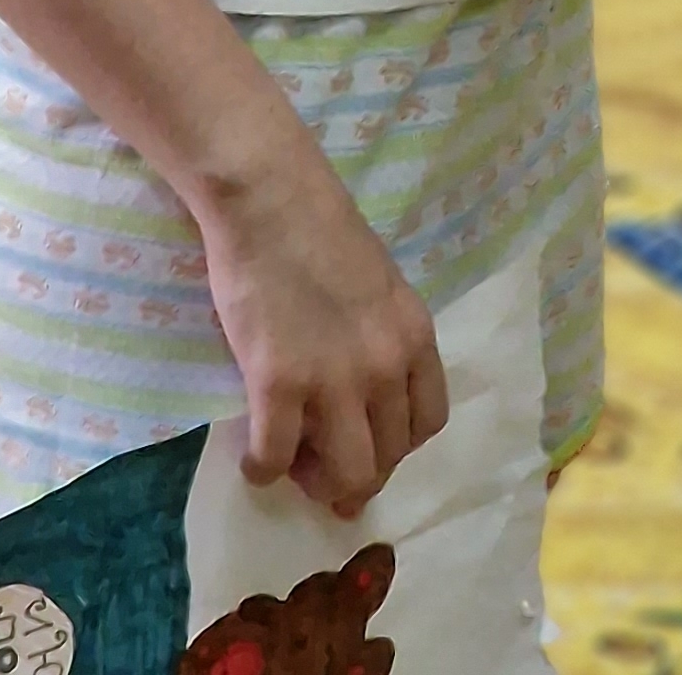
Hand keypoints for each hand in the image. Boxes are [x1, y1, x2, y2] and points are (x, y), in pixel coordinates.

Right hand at [192, 134, 448, 516]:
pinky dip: (264, 470)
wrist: (270, 197)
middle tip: (322, 469)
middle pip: (388, 458)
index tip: (365, 442)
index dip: (395, 445)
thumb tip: (364, 398)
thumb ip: (380, 340)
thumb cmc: (319, 231)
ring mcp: (335, 378)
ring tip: (292, 467)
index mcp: (414, 335)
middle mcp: (386, 364)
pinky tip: (254, 459)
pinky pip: (277, 459)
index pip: (427, 423)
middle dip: (355, 476)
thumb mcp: (378, 287)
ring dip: (317, 484)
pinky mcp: (279, 383)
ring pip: (347, 474)